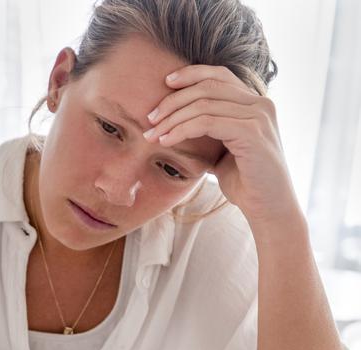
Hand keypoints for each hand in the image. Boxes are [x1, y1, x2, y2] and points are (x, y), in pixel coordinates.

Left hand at [144, 65, 300, 227]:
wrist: (268, 208)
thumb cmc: (245, 182)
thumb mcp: (223, 150)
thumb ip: (209, 131)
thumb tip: (177, 123)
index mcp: (255, 104)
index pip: (220, 75)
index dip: (191, 74)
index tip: (165, 82)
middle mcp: (260, 104)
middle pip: (208, 86)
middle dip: (173, 100)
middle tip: (149, 118)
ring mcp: (258, 116)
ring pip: (204, 104)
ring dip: (172, 119)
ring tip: (152, 134)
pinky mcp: (252, 133)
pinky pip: (207, 123)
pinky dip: (182, 130)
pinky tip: (166, 141)